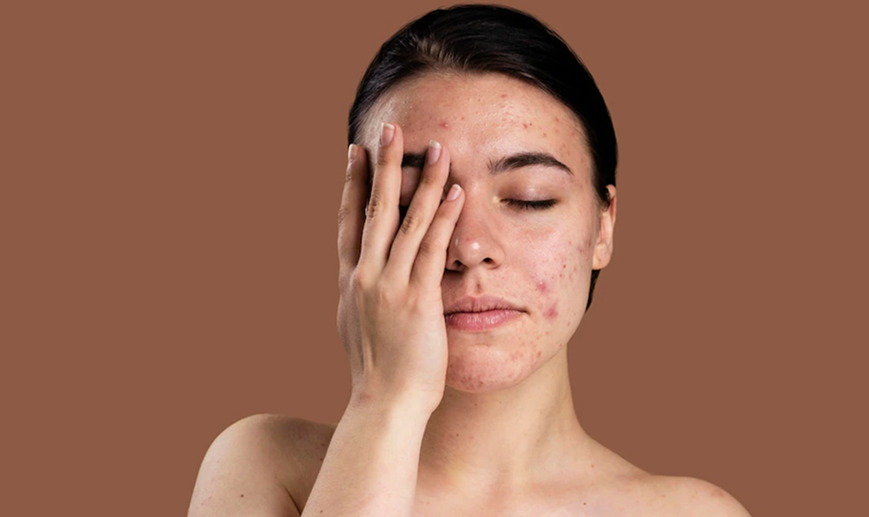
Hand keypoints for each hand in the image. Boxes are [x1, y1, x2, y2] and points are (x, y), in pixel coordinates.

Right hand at [336, 122, 463, 412]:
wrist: (383, 406)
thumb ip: (363, 299)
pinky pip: (432, 247)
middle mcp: (364, 276)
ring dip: (421, 180)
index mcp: (349, 282)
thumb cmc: (377, 375)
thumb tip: (364, 285)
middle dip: (381, 166)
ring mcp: (388, 285)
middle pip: (373, 209)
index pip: (349, 221)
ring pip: (405, 221)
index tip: (355, 153)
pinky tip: (455, 190)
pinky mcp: (416, 298)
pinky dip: (443, 216)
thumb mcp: (359, 329)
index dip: (352, 184)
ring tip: (436, 147)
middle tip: (388, 129)